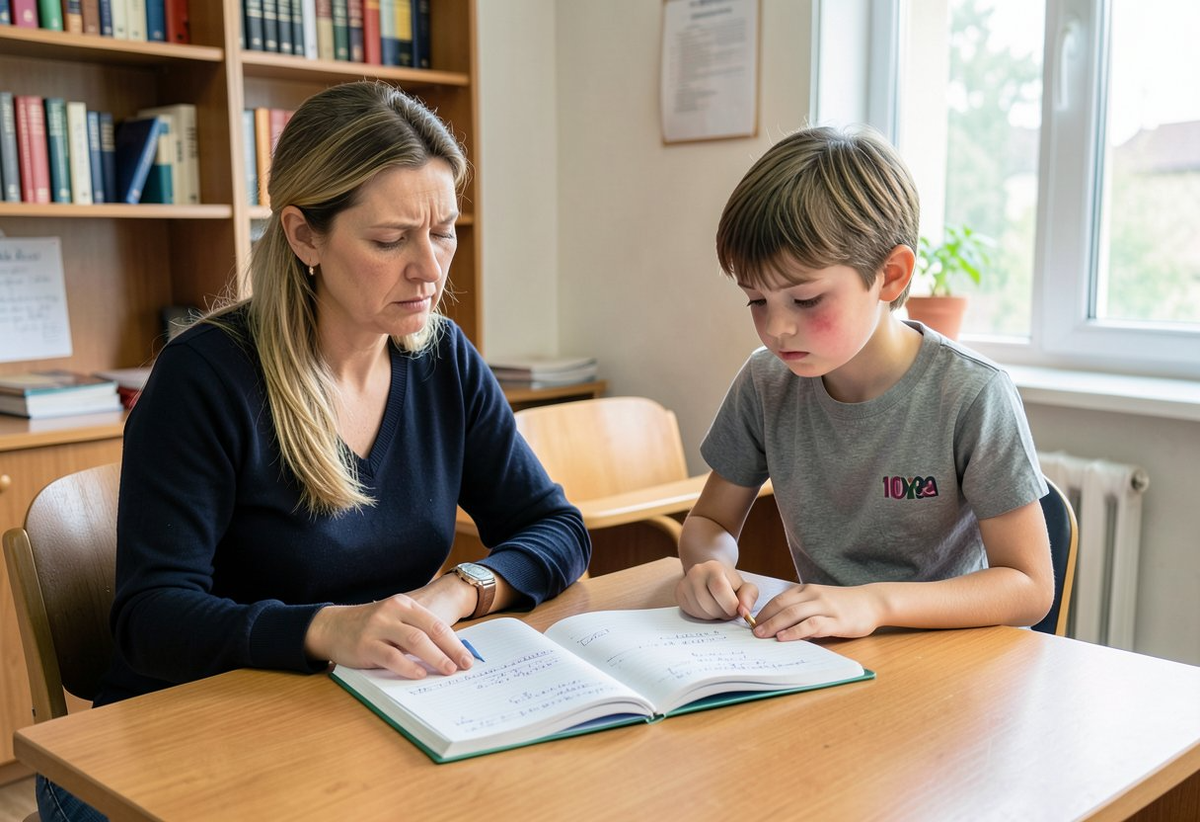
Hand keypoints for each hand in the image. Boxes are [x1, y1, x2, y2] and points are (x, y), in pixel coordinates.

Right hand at [305, 583, 474, 678]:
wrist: (332, 627)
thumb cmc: (370, 627)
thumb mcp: (394, 620)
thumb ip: (416, 630)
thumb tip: (449, 653)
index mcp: (404, 605)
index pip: (436, 623)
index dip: (455, 642)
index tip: (468, 657)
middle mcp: (393, 612)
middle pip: (429, 630)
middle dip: (451, 649)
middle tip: (464, 665)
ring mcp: (378, 627)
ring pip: (414, 641)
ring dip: (435, 657)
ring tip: (447, 670)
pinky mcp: (366, 645)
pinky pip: (391, 656)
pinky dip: (408, 666)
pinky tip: (419, 674)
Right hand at [675, 560, 758, 621]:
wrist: (711, 574)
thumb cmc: (730, 583)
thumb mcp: (744, 586)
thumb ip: (749, 597)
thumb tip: (744, 612)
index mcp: (713, 567)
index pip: (719, 589)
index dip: (730, 605)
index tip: (736, 609)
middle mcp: (696, 573)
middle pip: (709, 604)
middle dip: (722, 614)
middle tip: (728, 610)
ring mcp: (685, 583)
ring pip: (700, 611)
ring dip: (713, 617)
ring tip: (719, 609)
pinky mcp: (679, 594)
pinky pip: (691, 613)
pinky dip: (703, 616)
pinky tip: (708, 608)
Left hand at [753, 584, 882, 640]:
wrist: (872, 602)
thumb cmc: (843, 604)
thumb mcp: (819, 600)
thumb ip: (801, 608)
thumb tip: (777, 625)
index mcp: (806, 590)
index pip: (778, 599)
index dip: (763, 611)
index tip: (751, 623)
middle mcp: (813, 595)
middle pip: (782, 606)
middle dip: (765, 619)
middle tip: (752, 632)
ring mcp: (825, 607)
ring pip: (794, 614)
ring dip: (775, 625)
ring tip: (762, 635)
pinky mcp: (836, 621)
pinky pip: (812, 625)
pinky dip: (796, 631)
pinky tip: (785, 638)